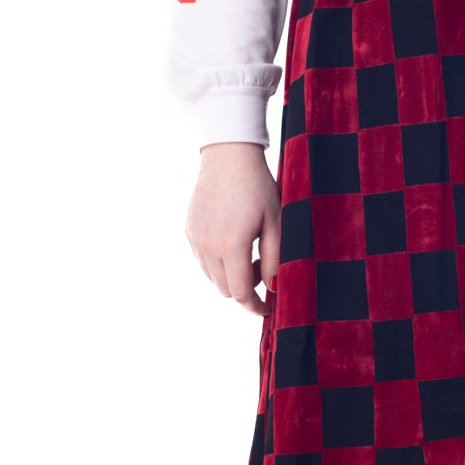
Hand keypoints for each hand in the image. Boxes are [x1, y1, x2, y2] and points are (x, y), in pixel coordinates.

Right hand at [185, 143, 279, 313]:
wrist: (228, 155)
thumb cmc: (258, 187)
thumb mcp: (275, 223)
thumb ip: (274, 259)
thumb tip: (273, 287)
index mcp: (231, 247)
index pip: (241, 293)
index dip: (256, 306)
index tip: (269, 309)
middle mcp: (207, 247)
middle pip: (225, 290)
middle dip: (246, 291)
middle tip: (264, 272)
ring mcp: (195, 239)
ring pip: (212, 277)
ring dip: (231, 277)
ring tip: (250, 255)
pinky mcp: (189, 230)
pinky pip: (203, 260)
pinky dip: (217, 263)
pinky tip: (232, 243)